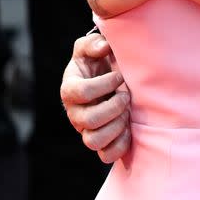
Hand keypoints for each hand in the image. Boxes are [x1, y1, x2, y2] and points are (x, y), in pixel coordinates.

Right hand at [60, 32, 131, 163]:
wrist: (106, 80)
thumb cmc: (97, 63)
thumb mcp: (91, 48)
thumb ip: (93, 44)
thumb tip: (103, 47)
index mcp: (70, 89)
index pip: (80, 93)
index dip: (103, 85)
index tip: (119, 76)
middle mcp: (75, 113)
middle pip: (89, 120)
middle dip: (114, 106)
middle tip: (126, 95)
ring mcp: (86, 130)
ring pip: (94, 141)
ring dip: (116, 126)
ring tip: (127, 112)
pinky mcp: (100, 143)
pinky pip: (106, 155)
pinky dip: (120, 144)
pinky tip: (129, 127)